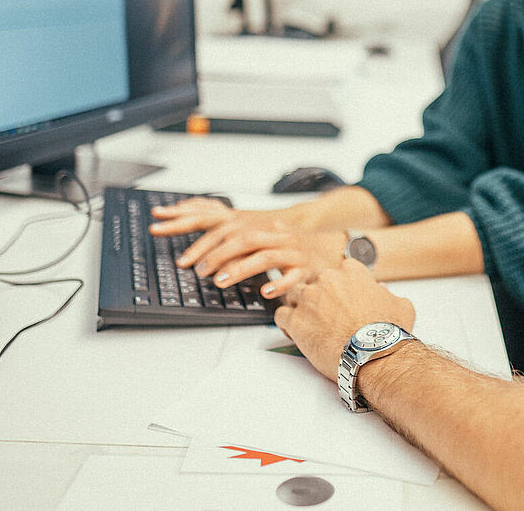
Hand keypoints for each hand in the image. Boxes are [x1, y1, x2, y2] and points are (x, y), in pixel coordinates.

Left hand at [150, 197, 343, 296]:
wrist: (336, 250)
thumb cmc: (297, 250)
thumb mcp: (270, 241)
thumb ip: (245, 247)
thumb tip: (210, 256)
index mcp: (267, 229)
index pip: (232, 231)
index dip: (206, 244)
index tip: (187, 259)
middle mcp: (279, 237)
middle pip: (245, 240)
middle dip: (219, 255)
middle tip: (200, 270)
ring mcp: (294, 252)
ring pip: (265, 256)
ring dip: (240, 268)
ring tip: (221, 281)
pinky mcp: (308, 269)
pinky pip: (293, 276)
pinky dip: (279, 284)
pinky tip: (265, 293)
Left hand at [275, 258, 415, 379]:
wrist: (373, 355)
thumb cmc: (387, 333)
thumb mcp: (400, 305)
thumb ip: (387, 294)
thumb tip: (383, 290)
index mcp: (351, 273)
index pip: (339, 270)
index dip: (339, 286)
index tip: (341, 297)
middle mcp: (327, 280)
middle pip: (314, 281)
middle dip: (318, 297)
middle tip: (325, 315)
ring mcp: (309, 299)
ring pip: (293, 294)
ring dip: (299, 307)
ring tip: (308, 324)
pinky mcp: (296, 320)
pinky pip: (281, 315)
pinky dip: (286, 323)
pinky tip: (295, 332)